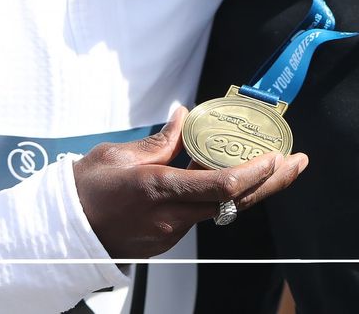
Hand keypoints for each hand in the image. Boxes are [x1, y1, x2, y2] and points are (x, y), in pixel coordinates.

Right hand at [72, 107, 308, 258]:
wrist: (61, 232)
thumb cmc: (84, 190)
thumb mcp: (119, 155)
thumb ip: (160, 141)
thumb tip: (184, 116)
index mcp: (159, 190)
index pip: (222, 186)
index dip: (256, 172)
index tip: (277, 156)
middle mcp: (171, 218)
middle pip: (236, 204)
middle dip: (272, 183)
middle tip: (298, 162)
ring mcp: (170, 234)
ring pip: (220, 210)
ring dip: (247, 189)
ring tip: (269, 163)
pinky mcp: (166, 241)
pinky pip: (200, 215)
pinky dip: (217, 196)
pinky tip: (224, 176)